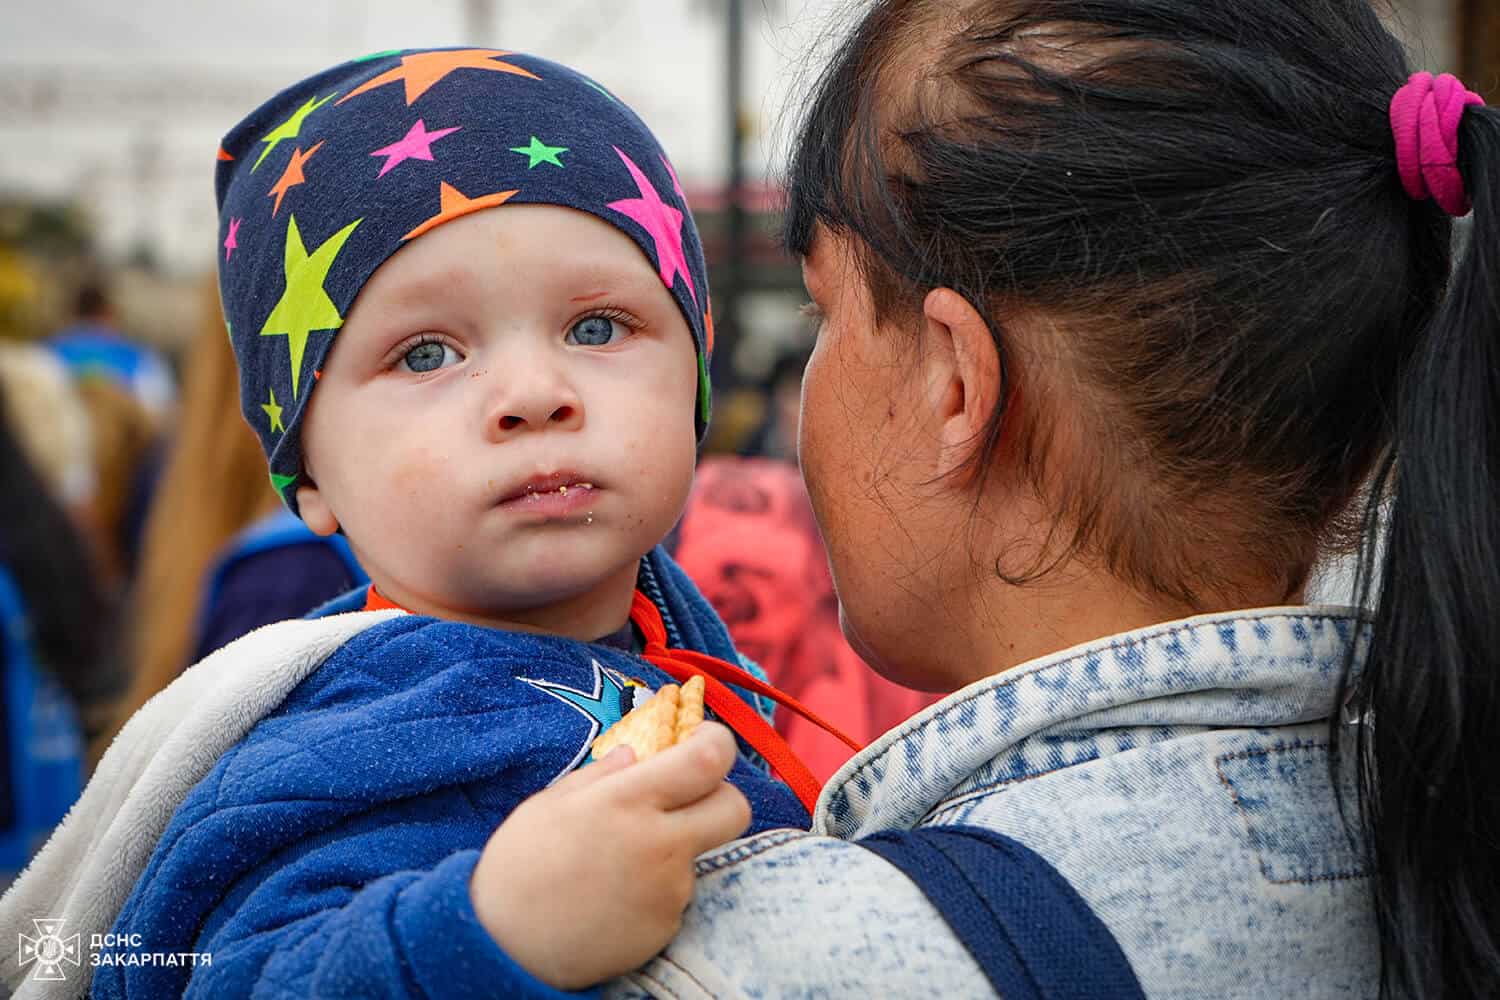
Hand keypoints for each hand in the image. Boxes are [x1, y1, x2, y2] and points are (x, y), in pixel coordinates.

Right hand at [470, 722, 751, 989]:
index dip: (718, 743)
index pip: (710, 760)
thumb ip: (603, 775)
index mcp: (627, 801)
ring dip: (675, 848)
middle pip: (735, 808)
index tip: (705, 741)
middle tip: (688, 797)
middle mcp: (659, 844)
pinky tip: (617, 894)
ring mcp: (668, 891)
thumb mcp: (552, 803)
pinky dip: (657, 890)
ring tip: (620, 862)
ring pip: (700, 854)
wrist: (505, 947)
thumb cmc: (520, 865)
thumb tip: (637, 756)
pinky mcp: (666, 928)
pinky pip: (677, 895)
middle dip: (720, 795)